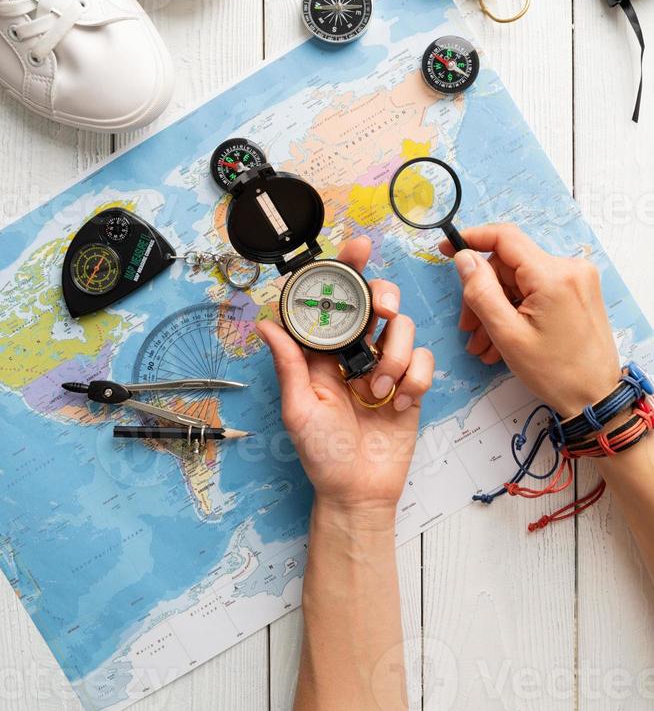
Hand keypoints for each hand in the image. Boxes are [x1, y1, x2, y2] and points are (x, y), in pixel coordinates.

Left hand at [257, 236, 433, 510]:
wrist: (359, 491)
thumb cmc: (322, 454)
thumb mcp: (298, 410)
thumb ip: (289, 365)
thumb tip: (266, 324)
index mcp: (325, 351)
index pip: (336, 300)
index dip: (348, 269)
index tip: (358, 247)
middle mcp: (357, 351)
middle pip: (379, 300)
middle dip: (384, 297)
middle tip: (382, 312)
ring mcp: (387, 365)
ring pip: (405, 327)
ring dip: (395, 355)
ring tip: (378, 389)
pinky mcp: (412, 383)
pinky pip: (425, 360)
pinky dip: (415, 378)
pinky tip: (397, 403)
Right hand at [439, 224, 620, 418]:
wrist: (597, 398)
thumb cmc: (555, 373)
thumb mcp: (508, 335)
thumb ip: (481, 291)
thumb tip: (464, 257)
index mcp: (552, 275)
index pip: (505, 238)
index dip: (472, 239)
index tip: (447, 249)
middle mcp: (569, 268)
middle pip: (508, 265)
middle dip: (483, 293)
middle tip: (469, 328)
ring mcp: (576, 279)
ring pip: (519, 280)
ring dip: (498, 307)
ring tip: (484, 343)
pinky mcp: (578, 291)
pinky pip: (535, 290)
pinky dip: (517, 309)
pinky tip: (504, 338)